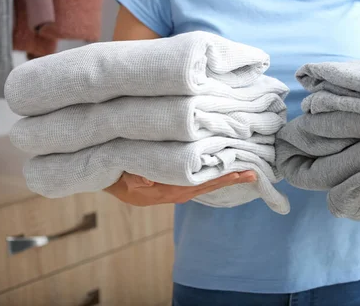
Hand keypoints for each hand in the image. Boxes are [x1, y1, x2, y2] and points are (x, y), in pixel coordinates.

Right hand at [105, 171, 256, 206]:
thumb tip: (148, 176)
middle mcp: (175, 192)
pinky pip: (197, 179)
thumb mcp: (123, 178)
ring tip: (245, 169)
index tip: (239, 172)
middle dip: (230, 178)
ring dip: (223, 175)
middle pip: (208, 185)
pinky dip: (211, 173)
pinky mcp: (173, 183)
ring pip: (204, 182)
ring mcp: (175, 188)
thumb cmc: (115, 175)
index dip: (219, 178)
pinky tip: (223, 167)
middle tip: (253, 173)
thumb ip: (136, 177)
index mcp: (166, 191)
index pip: (199, 185)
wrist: (106, 178)